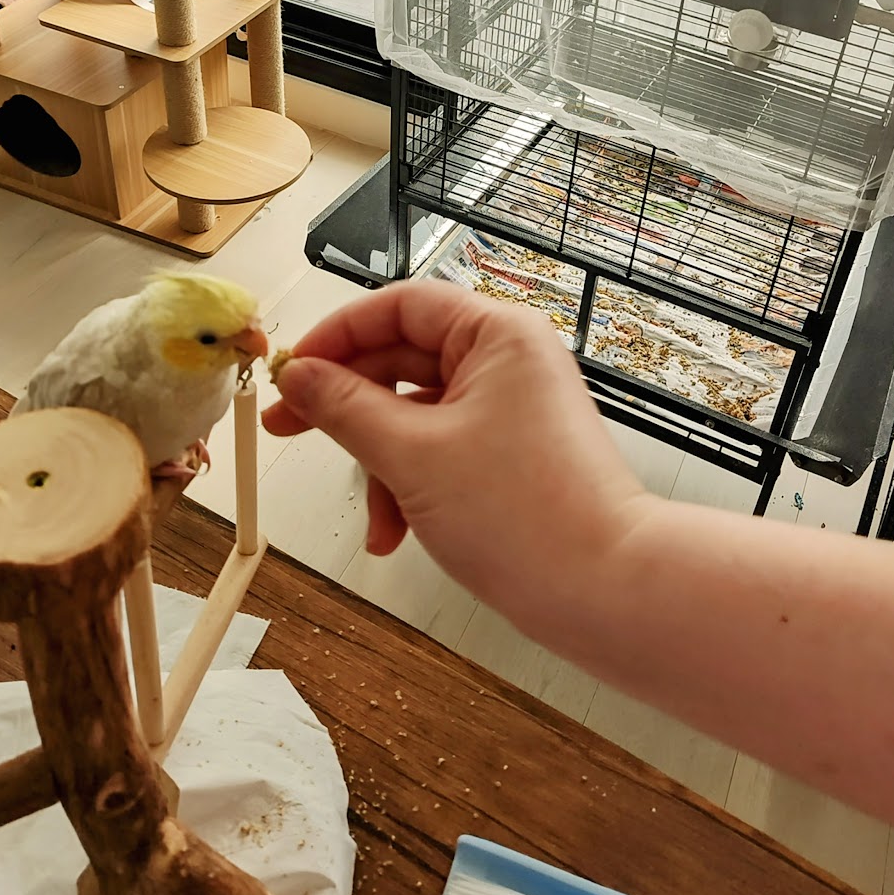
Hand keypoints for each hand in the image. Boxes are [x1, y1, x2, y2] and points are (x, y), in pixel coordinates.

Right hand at [264, 281, 647, 640]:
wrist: (605, 588)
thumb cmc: (527, 515)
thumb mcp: (411, 455)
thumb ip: (345, 408)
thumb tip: (300, 375)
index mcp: (496, 333)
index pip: (400, 306)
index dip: (337, 335)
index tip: (291, 371)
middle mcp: (509, 358)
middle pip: (402, 359)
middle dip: (347, 407)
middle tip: (288, 428)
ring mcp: (513, 406)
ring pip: (417, 413)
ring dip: (381, 464)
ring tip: (375, 520)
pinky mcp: (512, 451)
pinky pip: (442, 448)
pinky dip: (412, 485)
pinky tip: (397, 533)